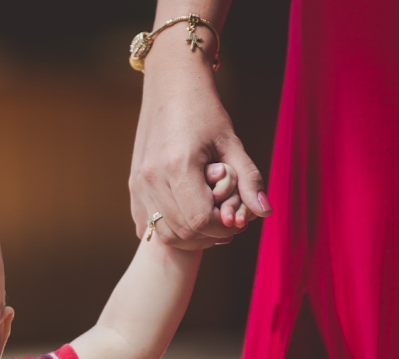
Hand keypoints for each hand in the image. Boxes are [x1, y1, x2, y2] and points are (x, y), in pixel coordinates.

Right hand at [129, 34, 269, 249]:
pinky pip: (147, 223)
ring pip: (164, 232)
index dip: (224, 227)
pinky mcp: (133, 184)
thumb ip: (248, 179)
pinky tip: (186, 215)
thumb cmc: (204, 110)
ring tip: (209, 219)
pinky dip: (168, 227)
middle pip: (182, 232)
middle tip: (227, 219)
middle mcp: (152, 178)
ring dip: (190, 235)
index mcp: (178, 166)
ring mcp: (138, 183)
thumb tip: (265, 211)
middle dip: (209, 234)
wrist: (171, 85)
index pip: (200, 221)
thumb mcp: (231, 142)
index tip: (237, 217)